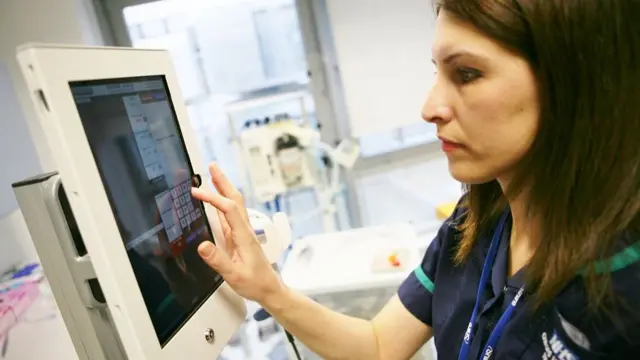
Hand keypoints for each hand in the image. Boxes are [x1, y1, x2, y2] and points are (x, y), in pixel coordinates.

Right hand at [191, 163, 283, 302]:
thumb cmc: (255, 283)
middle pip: (234, 199)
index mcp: (243, 235)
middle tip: (212, 167)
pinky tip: (216, 202)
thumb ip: (218, 260)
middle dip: (222, 181)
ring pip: (234, 204)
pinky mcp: (240, 237)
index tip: (196, 192)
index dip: (212, 197)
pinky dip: (222, 203)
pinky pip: (230, 215)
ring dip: (223, 188)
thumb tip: (202, 246)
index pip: (228, 209)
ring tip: (212, 177)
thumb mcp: (234, 275)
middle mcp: (245, 230)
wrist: (269, 289)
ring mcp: (243, 232)